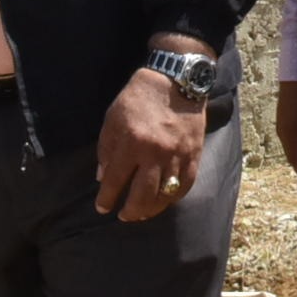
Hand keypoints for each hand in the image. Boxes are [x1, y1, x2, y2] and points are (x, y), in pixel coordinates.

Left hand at [96, 44, 208, 221]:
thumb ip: (106, 149)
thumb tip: (103, 178)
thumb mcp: (113, 118)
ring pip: (164, 195)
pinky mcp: (194, 154)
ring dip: (151, 209)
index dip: (107, 199)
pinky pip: (185, 185)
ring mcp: (177, 155)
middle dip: (130, 212)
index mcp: (132, 143)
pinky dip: (173, 197)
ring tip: (141, 213)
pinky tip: (164, 200)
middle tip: (123, 216)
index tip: (102, 208)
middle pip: (142, 196)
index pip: (115, 181)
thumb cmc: (139, 98)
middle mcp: (155, 153)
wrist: (176, 80)